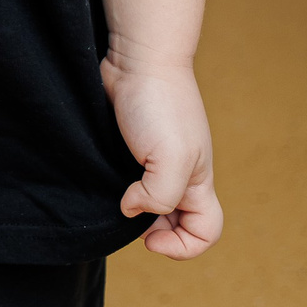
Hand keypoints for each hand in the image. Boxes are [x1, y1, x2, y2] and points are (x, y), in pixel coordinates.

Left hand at [102, 48, 222, 258]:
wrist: (137, 59)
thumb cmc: (160, 105)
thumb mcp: (171, 160)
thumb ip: (159, 197)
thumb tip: (131, 210)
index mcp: (197, 182)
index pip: (207, 231)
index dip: (183, 247)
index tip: (149, 237)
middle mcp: (178, 174)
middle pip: (176, 222)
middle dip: (153, 232)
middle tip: (126, 217)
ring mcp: (151, 160)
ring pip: (147, 203)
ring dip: (130, 211)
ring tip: (110, 200)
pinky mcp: (125, 145)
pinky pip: (123, 180)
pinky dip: (112, 188)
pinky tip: (98, 180)